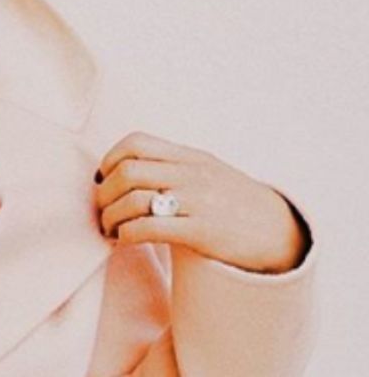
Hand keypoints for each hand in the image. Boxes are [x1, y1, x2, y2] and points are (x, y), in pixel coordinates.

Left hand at [93, 131, 311, 273]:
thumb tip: (126, 167)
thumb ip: (173, 164)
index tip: (104, 179)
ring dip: (110, 217)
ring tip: (109, 229)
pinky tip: (124, 240)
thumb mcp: (207, 171)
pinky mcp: (202, 232)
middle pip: (128, 171)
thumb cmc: (234, 204)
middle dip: (104, 192)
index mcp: (190, 156)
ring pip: (134, 199)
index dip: (110, 159)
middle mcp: (192, 174)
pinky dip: (127, 233)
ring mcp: (198, 202)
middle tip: (101, 209)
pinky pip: (150, 227)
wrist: (280, 233)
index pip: (137, 142)